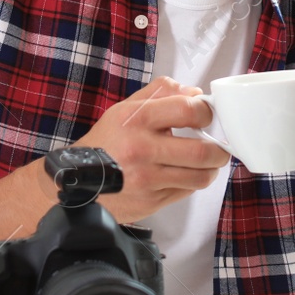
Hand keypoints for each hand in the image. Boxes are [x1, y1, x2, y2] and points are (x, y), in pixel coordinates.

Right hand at [71, 75, 228, 221]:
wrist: (75, 181)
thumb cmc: (106, 143)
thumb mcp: (125, 109)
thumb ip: (160, 93)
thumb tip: (193, 92)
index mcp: (136, 120)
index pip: (187, 110)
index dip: (205, 111)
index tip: (206, 115)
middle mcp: (141, 150)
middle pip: (201, 151)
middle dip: (218, 149)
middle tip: (218, 146)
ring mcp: (146, 179)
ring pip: (200, 177)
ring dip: (210, 169)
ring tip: (205, 163)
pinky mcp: (150, 202)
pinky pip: (186, 192)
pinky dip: (191, 183)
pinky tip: (183, 175)